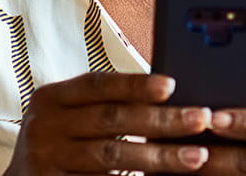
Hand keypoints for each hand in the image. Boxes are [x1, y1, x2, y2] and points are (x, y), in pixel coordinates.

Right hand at [4, 72, 213, 174]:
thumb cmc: (57, 147)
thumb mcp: (68, 119)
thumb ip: (103, 106)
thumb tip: (166, 92)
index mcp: (50, 99)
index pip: (97, 84)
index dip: (134, 84)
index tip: (172, 85)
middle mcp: (44, 126)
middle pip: (111, 120)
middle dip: (160, 120)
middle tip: (201, 119)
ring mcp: (46, 160)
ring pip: (111, 156)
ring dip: (159, 156)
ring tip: (197, 156)